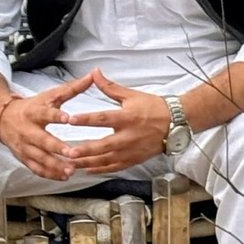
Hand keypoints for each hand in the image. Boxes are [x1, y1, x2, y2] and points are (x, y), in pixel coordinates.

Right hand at [0, 73, 98, 180]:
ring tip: (71, 170)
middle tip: (72, 153)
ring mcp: (24, 146)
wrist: (3, 119)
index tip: (68, 118)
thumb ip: (72, 88)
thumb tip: (92, 75)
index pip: (45, 113)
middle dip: (57, 148)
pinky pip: (36, 168)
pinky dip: (49, 174)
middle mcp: (27, 130)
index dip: (56, 116)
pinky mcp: (24, 158)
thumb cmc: (32, 106)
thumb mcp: (50, 95)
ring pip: (39, 158)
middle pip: (42, 140)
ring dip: (55, 165)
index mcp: (34, 112)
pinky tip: (63, 177)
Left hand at [54, 70, 173, 176]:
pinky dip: (100, 170)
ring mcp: (131, 150)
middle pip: (103, 145)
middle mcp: (128, 136)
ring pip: (106, 160)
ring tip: (71, 163)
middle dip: (85, 149)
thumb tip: (94, 73)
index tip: (70, 120)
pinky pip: (114, 167)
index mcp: (127, 117)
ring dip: (88, 162)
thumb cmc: (154, 107)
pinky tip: (87, 170)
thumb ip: (109, 86)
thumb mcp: (131, 95)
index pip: (103, 118)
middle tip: (68, 152)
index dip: (86, 119)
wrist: (175, 123)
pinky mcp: (134, 159)